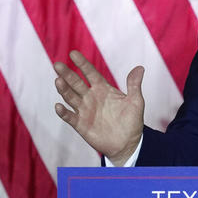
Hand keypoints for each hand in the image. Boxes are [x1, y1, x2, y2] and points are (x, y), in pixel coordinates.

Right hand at [53, 50, 144, 165]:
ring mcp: (84, 110)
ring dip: (64, 89)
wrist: (127, 143)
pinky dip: (63, 112)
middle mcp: (91, 97)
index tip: (73, 53)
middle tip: (58, 64)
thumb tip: (140, 68)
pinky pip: (70, 117)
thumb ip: (134, 85)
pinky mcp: (80, 124)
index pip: (91, 73)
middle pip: (76, 83)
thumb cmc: (132, 121)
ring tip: (58, 80)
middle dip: (67, 74)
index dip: (82, 64)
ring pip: (71, 97)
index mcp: (103, 89)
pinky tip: (59, 106)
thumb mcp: (136, 102)